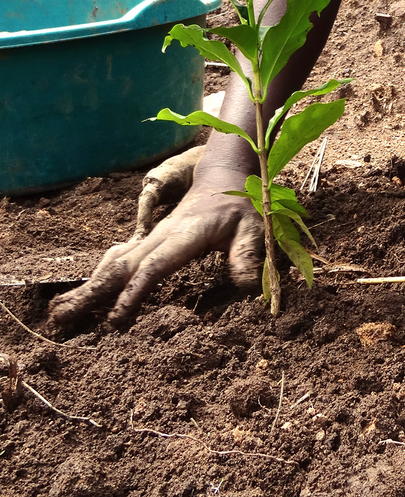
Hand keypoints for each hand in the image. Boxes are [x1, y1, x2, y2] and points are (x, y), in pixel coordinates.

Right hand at [47, 160, 263, 332]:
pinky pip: (117, 260)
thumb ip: (247, 254)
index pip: (154, 266)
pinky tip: (83, 295)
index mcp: (185, 235)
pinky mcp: (146, 242)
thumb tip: (246, 286)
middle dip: (93, 292)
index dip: (134, 292)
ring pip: (112, 263)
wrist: (223, 178)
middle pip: (120, 266)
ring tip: (59, 313)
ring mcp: (150, 239)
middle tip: (62, 318)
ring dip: (88, 287)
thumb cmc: (239, 206)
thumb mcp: (252, 228)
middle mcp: (160, 236)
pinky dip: (97, 278)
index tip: (115, 319)